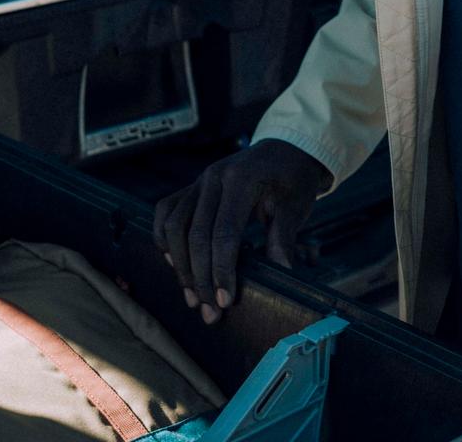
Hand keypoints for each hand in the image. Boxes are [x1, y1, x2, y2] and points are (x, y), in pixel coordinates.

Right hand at [153, 139, 331, 324]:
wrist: (287, 149)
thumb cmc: (293, 179)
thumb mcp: (296, 205)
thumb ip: (284, 237)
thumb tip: (282, 273)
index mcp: (241, 180)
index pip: (224, 233)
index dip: (222, 270)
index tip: (224, 300)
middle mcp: (213, 178)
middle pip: (195, 234)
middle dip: (200, 277)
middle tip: (208, 311)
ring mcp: (199, 181)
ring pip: (175, 226)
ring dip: (180, 265)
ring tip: (191, 296)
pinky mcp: (192, 188)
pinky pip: (166, 211)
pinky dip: (165, 238)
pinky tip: (173, 263)